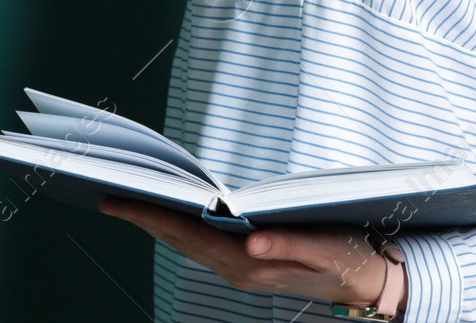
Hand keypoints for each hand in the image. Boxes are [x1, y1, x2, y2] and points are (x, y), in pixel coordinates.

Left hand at [98, 197, 402, 308]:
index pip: (186, 235)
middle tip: (105, 191)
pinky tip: (167, 214)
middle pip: (177, 239)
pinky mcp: (247, 264)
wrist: (369, 283)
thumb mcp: (326, 250)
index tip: (114, 200)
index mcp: (249, 264)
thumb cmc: (349, 258)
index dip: (147, 216)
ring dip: (155, 222)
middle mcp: (238, 269)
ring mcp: (240, 269)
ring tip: (126, 199)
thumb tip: (251, 242)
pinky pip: (200, 244)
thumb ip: (289, 246)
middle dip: (141, 216)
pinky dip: (177, 227)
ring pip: (186, 243)